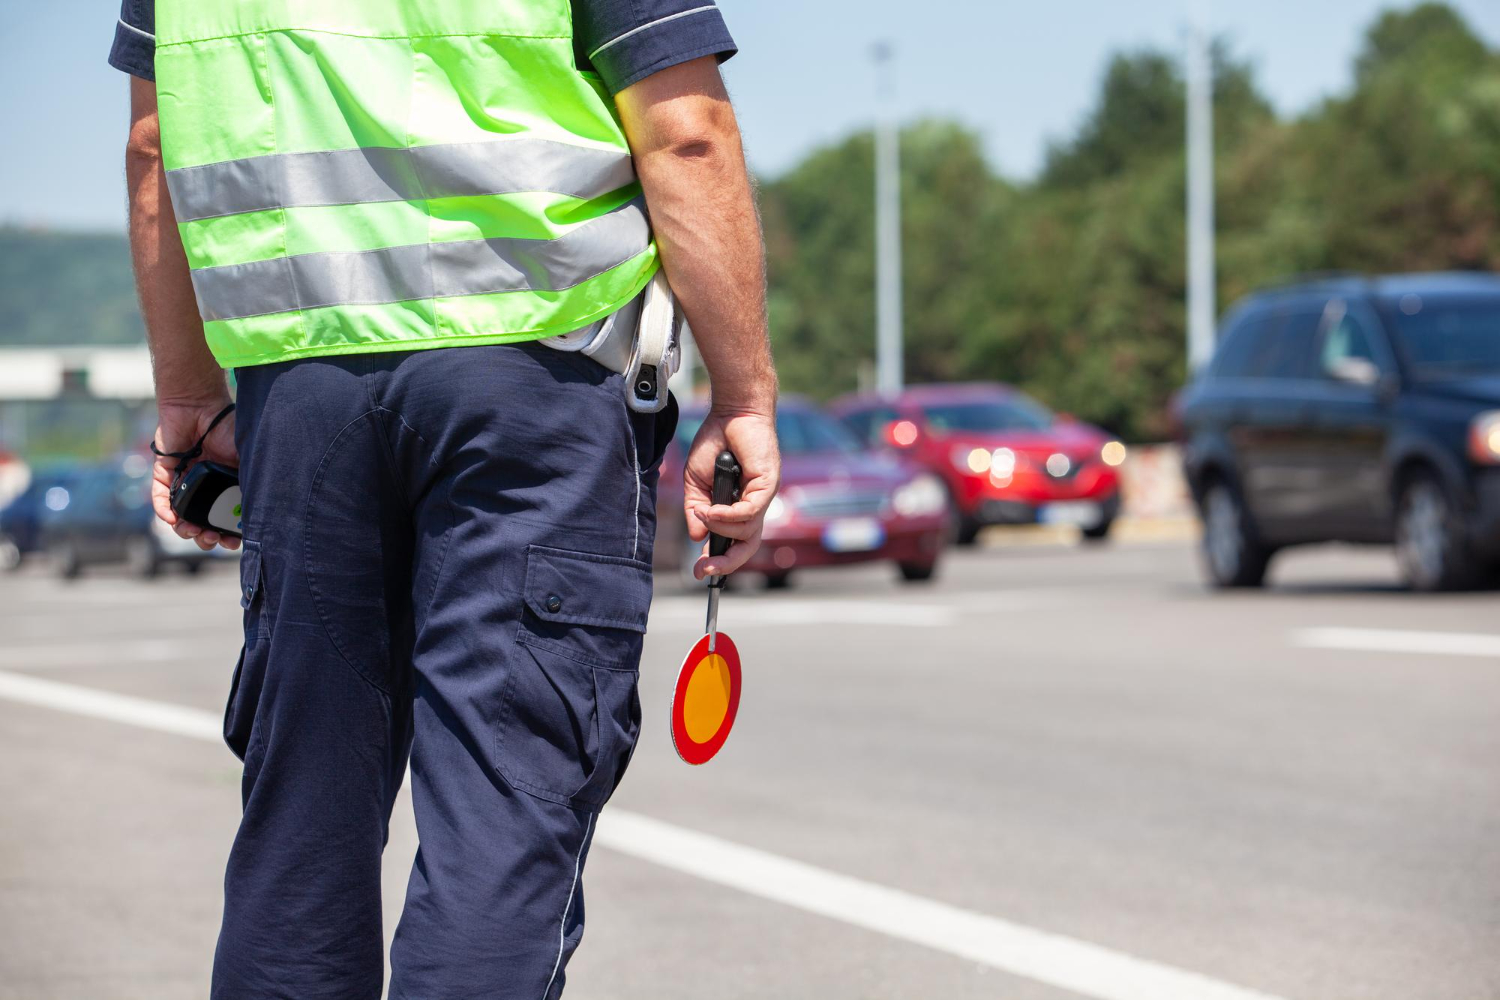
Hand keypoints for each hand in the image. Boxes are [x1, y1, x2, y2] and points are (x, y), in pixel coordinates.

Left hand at [151, 399, 239, 551]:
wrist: (199, 403)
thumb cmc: (228, 427)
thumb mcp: (246, 458)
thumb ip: (248, 482)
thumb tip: (257, 512)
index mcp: (226, 484)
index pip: (227, 516)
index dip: (229, 533)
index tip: (232, 542)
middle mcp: (205, 485)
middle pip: (203, 521)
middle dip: (207, 536)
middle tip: (211, 539)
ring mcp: (184, 480)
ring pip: (180, 515)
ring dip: (185, 529)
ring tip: (191, 532)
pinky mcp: (164, 471)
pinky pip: (160, 496)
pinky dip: (164, 510)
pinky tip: (171, 519)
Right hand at [683, 406, 779, 578]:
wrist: (731, 411)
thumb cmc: (716, 442)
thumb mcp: (696, 481)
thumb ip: (696, 510)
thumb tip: (696, 537)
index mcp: (740, 505)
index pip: (736, 542)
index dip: (718, 559)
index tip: (698, 570)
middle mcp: (756, 504)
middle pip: (748, 546)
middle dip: (726, 563)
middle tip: (703, 569)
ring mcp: (764, 496)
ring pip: (746, 531)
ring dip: (719, 527)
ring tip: (702, 512)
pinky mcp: (768, 485)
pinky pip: (749, 513)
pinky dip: (728, 515)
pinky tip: (712, 509)